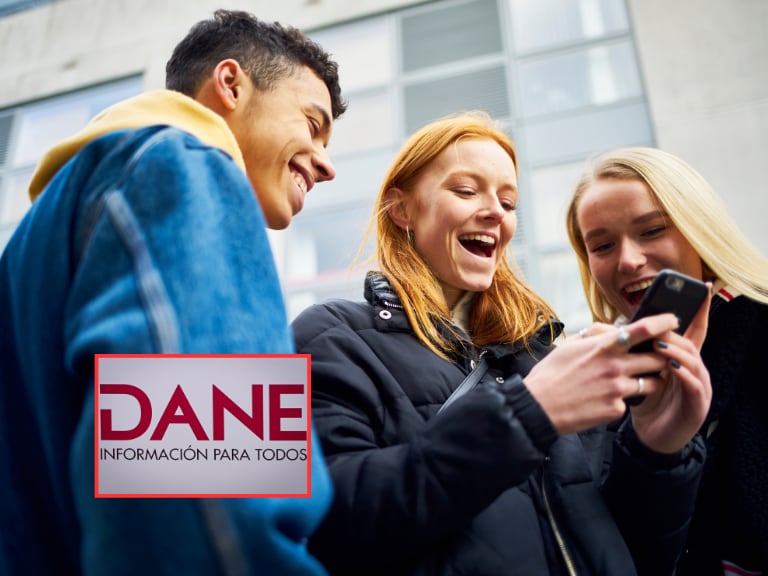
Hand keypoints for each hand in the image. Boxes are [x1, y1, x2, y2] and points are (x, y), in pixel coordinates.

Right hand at [524, 313, 679, 434]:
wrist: (538, 407)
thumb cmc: (550, 374)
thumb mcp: (569, 346)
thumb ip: (594, 336)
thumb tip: (612, 328)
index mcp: (603, 347)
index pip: (643, 329)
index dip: (663, 322)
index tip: (673, 320)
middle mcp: (615, 366)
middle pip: (657, 358)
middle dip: (661, 357)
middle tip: (657, 358)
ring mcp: (617, 389)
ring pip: (653, 383)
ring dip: (650, 380)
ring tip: (636, 381)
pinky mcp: (616, 410)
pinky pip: (630, 402)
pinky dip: (623, 400)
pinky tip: (605, 400)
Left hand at [628, 295, 711, 452]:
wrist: (649, 436)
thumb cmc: (643, 401)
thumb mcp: (636, 371)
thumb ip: (631, 351)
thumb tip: (615, 326)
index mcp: (680, 359)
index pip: (692, 330)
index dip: (699, 310)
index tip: (702, 289)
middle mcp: (693, 370)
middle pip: (691, 343)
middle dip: (677, 332)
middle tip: (661, 323)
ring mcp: (698, 388)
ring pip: (694, 362)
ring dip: (678, 351)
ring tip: (661, 344)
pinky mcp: (697, 407)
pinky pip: (694, 387)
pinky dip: (684, 375)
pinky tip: (671, 368)